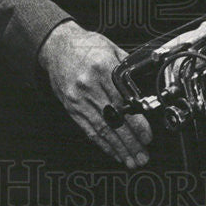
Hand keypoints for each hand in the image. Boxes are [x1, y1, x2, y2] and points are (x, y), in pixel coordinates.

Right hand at [38, 21, 151, 168]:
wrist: (57, 45)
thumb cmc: (87, 46)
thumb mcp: (112, 49)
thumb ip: (128, 69)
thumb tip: (145, 89)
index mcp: (102, 69)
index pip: (123, 102)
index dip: (136, 122)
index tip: (147, 136)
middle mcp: (89, 85)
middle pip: (113, 119)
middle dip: (130, 141)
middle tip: (143, 156)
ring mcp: (78, 99)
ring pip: (101, 128)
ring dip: (118, 148)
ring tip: (131, 160)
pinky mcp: (71, 107)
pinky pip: (88, 129)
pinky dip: (102, 143)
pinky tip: (113, 152)